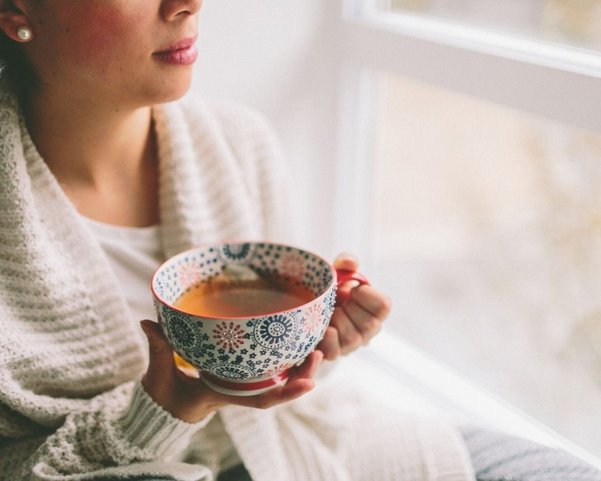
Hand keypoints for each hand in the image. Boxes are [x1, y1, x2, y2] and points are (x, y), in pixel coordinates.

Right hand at [140, 320, 322, 422]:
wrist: (162, 407)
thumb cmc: (163, 394)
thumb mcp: (159, 373)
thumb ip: (158, 347)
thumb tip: (148, 323)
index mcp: (224, 394)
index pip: (259, 400)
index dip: (285, 394)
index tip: (308, 384)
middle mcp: (237, 390)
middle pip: (277, 389)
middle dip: (302, 375)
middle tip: (319, 353)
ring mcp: (239, 383)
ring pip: (277, 379)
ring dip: (299, 366)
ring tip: (317, 346)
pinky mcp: (237, 374)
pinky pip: (265, 369)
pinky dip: (283, 359)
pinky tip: (296, 343)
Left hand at [317, 253, 390, 360]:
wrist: (308, 304)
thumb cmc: (331, 289)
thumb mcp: (339, 272)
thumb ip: (346, 262)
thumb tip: (349, 263)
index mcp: (375, 308)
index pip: (383, 306)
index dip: (366, 295)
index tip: (353, 289)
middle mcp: (368, 330)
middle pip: (369, 325)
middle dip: (349, 308)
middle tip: (338, 301)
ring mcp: (351, 344)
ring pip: (352, 338)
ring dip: (336, 321)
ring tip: (328, 312)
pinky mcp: (333, 353)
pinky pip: (334, 352)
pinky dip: (326, 339)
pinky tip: (322, 327)